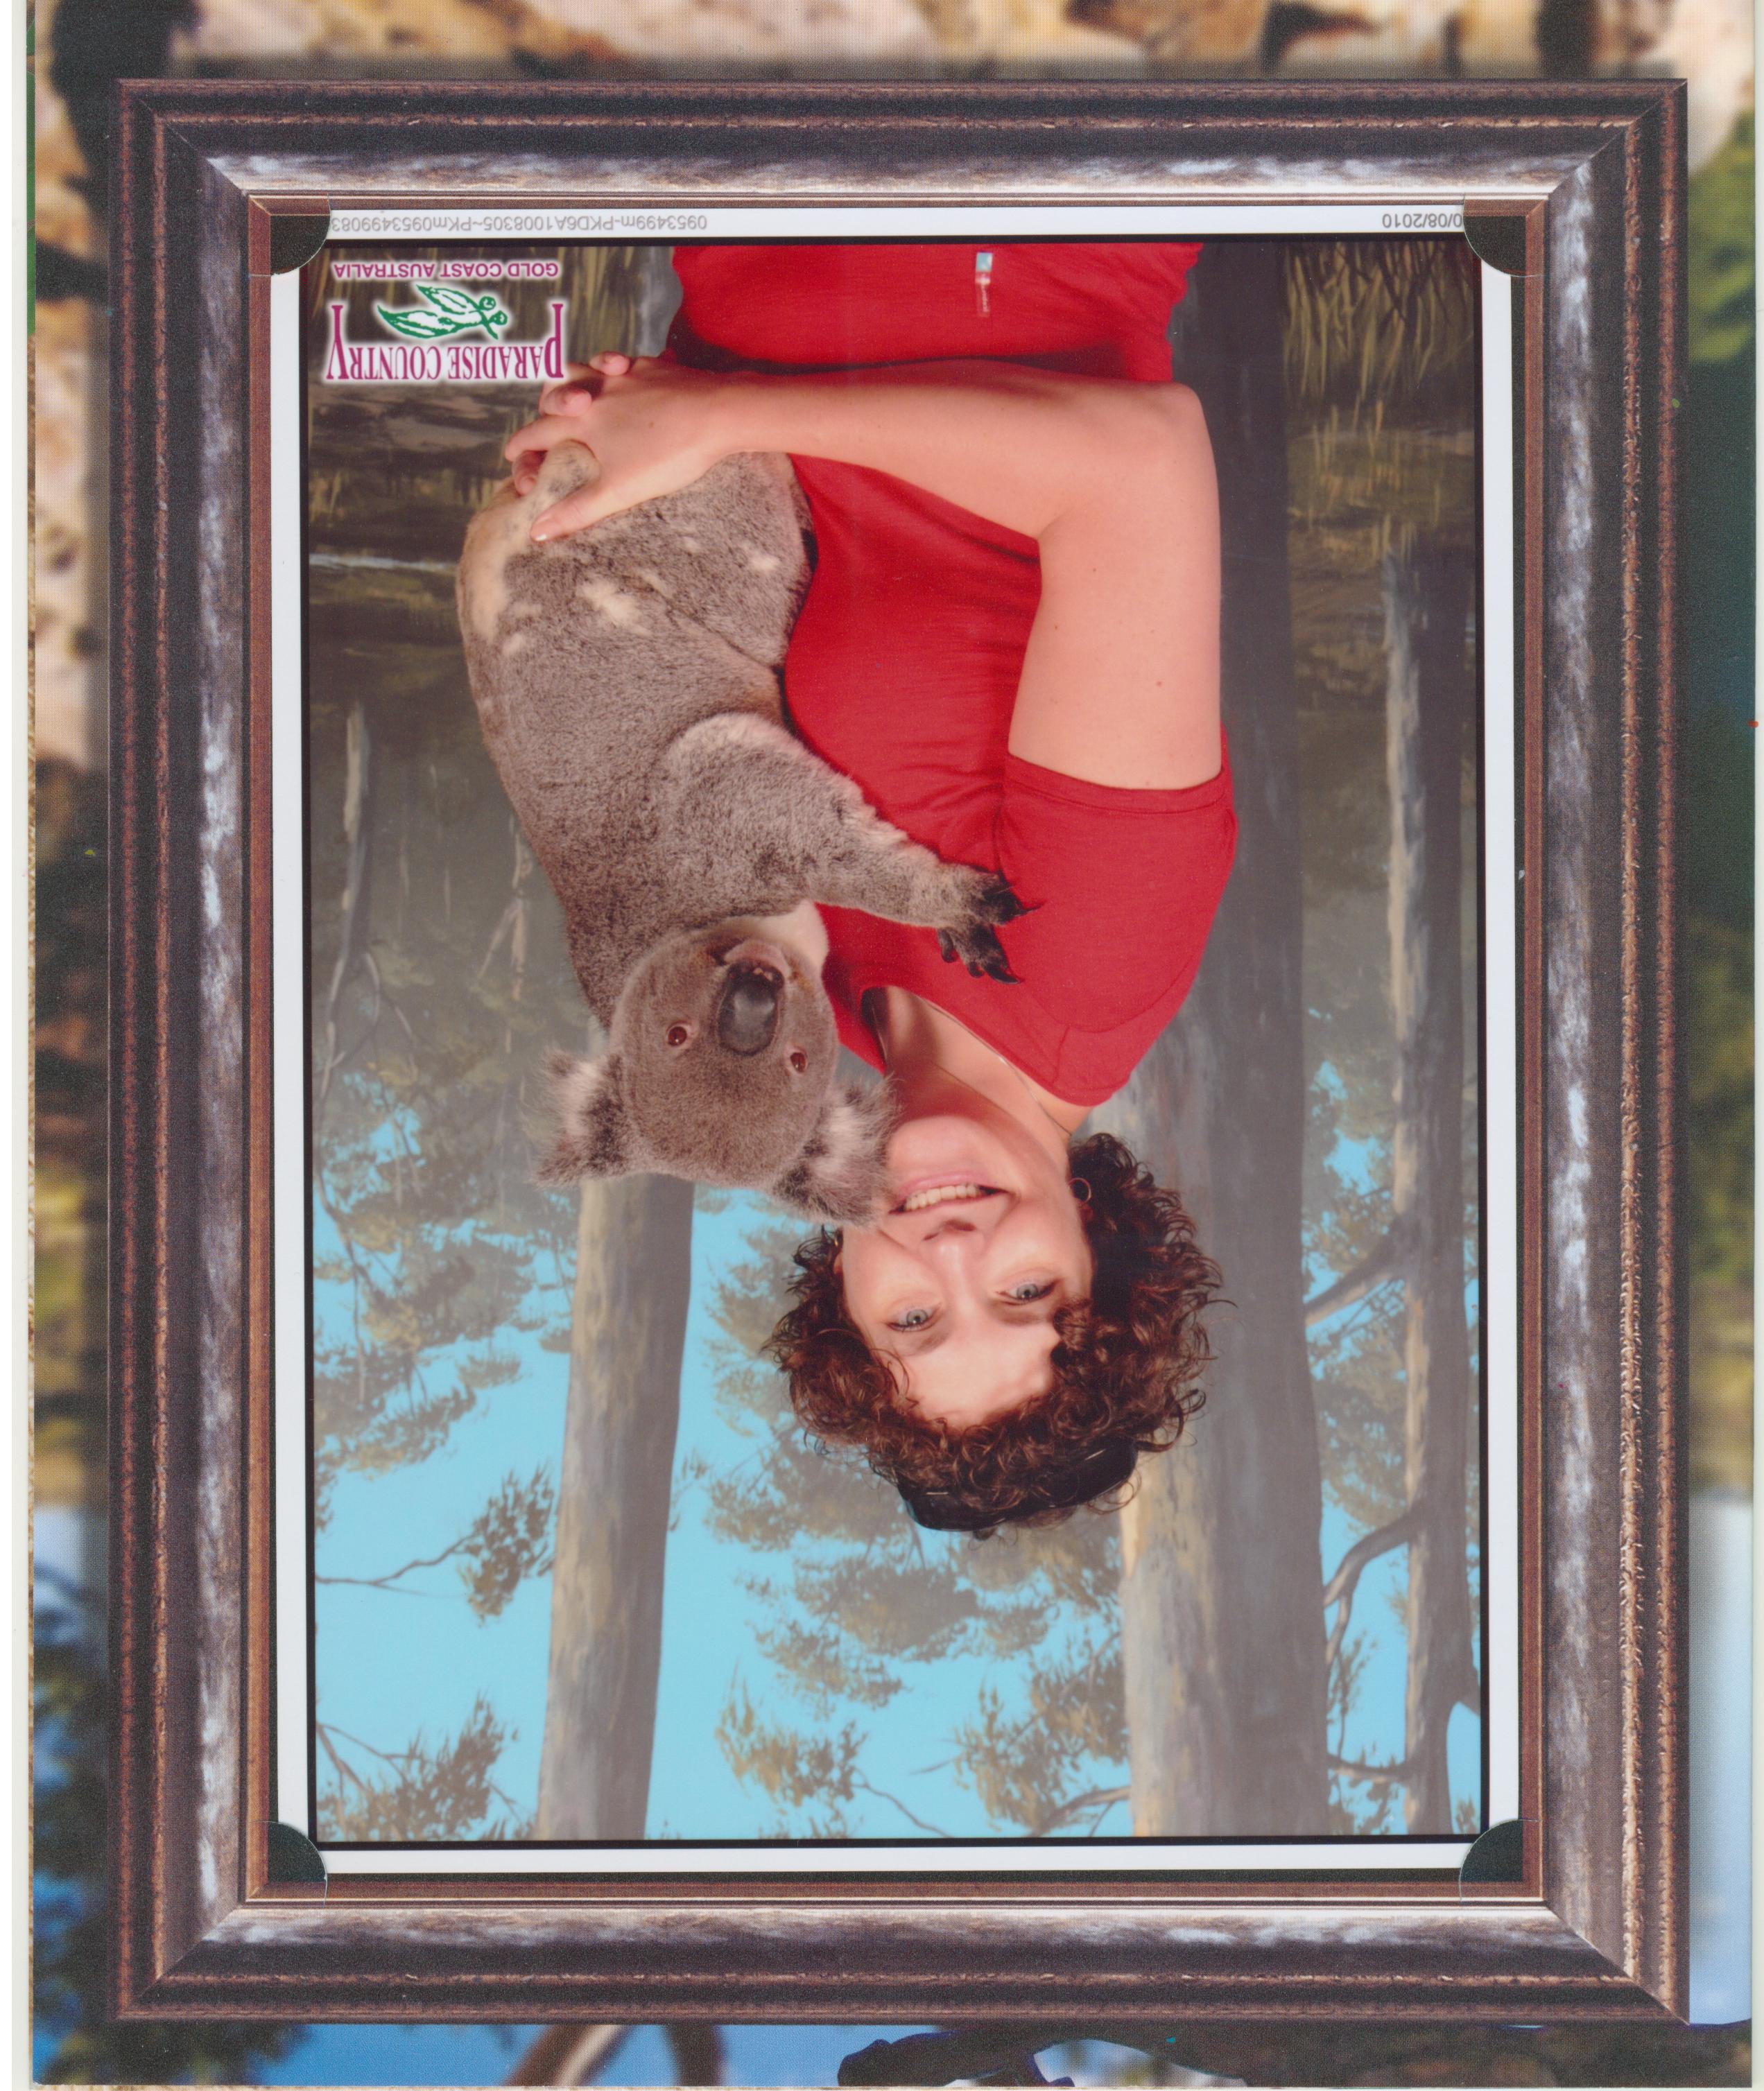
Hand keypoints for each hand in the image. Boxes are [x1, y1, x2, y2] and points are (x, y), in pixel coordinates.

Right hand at [503, 352, 730, 540]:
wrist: (719, 414)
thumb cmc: (667, 454)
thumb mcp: (618, 489)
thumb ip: (576, 510)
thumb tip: (535, 532)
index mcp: (583, 419)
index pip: (539, 431)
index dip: (521, 445)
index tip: (509, 454)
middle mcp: (598, 389)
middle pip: (556, 389)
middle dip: (545, 405)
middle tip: (544, 419)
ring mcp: (627, 374)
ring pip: (588, 365)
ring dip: (578, 376)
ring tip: (580, 390)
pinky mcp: (656, 368)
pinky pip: (627, 360)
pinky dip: (617, 365)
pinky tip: (625, 371)